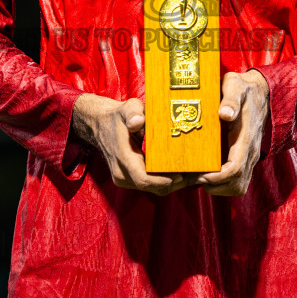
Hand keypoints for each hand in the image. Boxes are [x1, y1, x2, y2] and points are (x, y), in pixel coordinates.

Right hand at [71, 93, 191, 195]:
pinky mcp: (129, 179)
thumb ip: (132, 113)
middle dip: (175, 184)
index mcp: (122, 158)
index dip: (164, 181)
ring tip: (193, 175)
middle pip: (153, 188)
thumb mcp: (126, 108)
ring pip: (153, 189)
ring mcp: (124, 179)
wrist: (100, 125)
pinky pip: (150, 185)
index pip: (144, 179)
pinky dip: (165, 181)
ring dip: (172, 184)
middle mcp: (122, 174)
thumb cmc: (117, 116)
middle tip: (196, 176)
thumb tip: (138, 122)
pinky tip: (181, 172)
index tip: (182, 175)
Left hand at [196, 70, 269, 195]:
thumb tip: (225, 113)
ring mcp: (249, 157)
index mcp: (246, 138)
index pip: (235, 169)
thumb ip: (231, 98)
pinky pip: (237, 181)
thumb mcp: (235, 86)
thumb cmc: (243, 89)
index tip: (199, 174)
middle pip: (236, 185)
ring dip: (218, 188)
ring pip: (238, 186)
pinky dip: (222, 184)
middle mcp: (250, 152)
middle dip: (214, 186)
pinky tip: (206, 173)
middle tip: (193, 177)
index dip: (216, 177)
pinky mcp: (245, 159)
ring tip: (199, 176)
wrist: (261, 92)